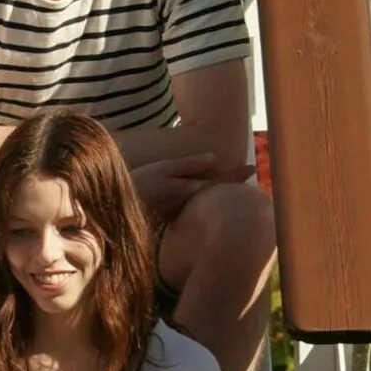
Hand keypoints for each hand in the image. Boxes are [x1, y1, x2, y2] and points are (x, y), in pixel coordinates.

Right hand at [129, 153, 247, 221]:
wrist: (117, 208)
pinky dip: (202, 196)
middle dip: (231, 181)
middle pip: (215, 190)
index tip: (253, 166)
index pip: (219, 181)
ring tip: (233, 178)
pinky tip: (205, 193)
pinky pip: (193, 203)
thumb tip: (213, 158)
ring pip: (205, 197)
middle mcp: (189, 201)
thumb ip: (188, 164)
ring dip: (218, 188)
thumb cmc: (138, 185)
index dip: (236, 174)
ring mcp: (181, 209)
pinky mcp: (172, 213)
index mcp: (189, 189)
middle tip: (249, 170)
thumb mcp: (162, 169)